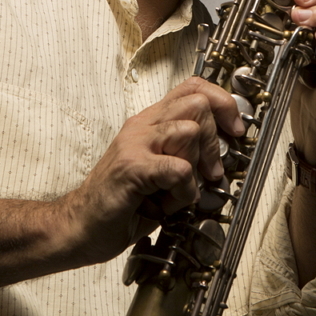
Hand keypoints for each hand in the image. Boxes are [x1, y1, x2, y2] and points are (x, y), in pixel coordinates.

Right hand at [57, 77, 244, 265]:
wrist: (79, 226)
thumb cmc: (120, 203)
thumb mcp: (158, 172)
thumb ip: (185, 157)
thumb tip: (221, 161)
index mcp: (149, 122)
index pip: (192, 88)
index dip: (222, 102)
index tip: (235, 129)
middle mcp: (141, 126)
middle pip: (197, 104)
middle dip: (215, 140)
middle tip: (210, 171)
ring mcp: (135, 144)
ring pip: (190, 131)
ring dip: (196, 165)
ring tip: (181, 190)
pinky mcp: (132, 167)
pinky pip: (179, 168)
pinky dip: (184, 190)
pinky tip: (170, 204)